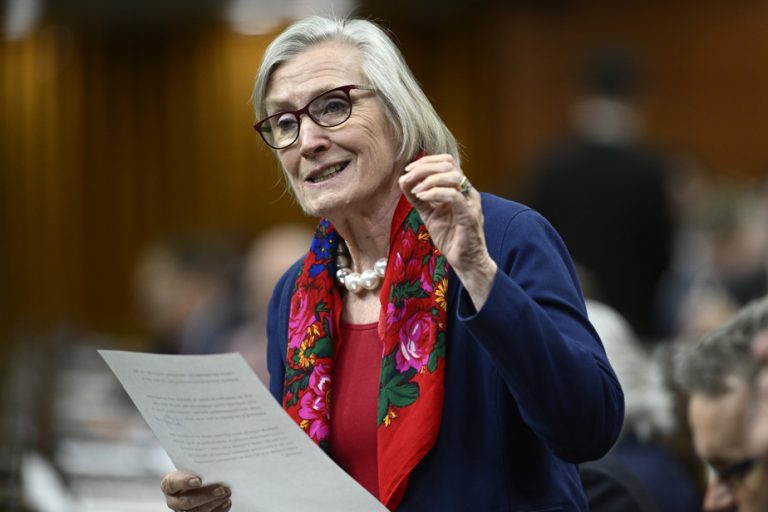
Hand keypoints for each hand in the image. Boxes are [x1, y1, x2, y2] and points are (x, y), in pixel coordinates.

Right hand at [160, 471, 230, 511]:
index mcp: (169, 485)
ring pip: (197, 511)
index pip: (172, 484)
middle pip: (186, 502)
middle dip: (205, 496)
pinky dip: (218, 510)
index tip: (199, 480)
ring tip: (226, 493)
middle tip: (220, 489)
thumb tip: (214, 455)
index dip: (184, 482)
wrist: (194, 480)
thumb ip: (197, 465)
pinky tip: (227, 502)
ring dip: (214, 503)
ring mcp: (183, 510)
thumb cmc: (192, 471)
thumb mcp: (190, 465)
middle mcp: (174, 501)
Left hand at [399, 154, 496, 308]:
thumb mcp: (428, 213)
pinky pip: (453, 195)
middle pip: (448, 163)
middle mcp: (467, 191)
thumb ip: (417, 197)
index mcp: (459, 188)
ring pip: (452, 175)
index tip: (408, 170)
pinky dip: (434, 192)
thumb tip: (402, 180)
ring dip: (428, 179)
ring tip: (415, 191)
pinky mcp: (469, 215)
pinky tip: (422, 198)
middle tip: (408, 177)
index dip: (426, 161)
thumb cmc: (450, 237)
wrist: (466, 261)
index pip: (446, 161)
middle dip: (424, 167)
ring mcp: (470, 202)